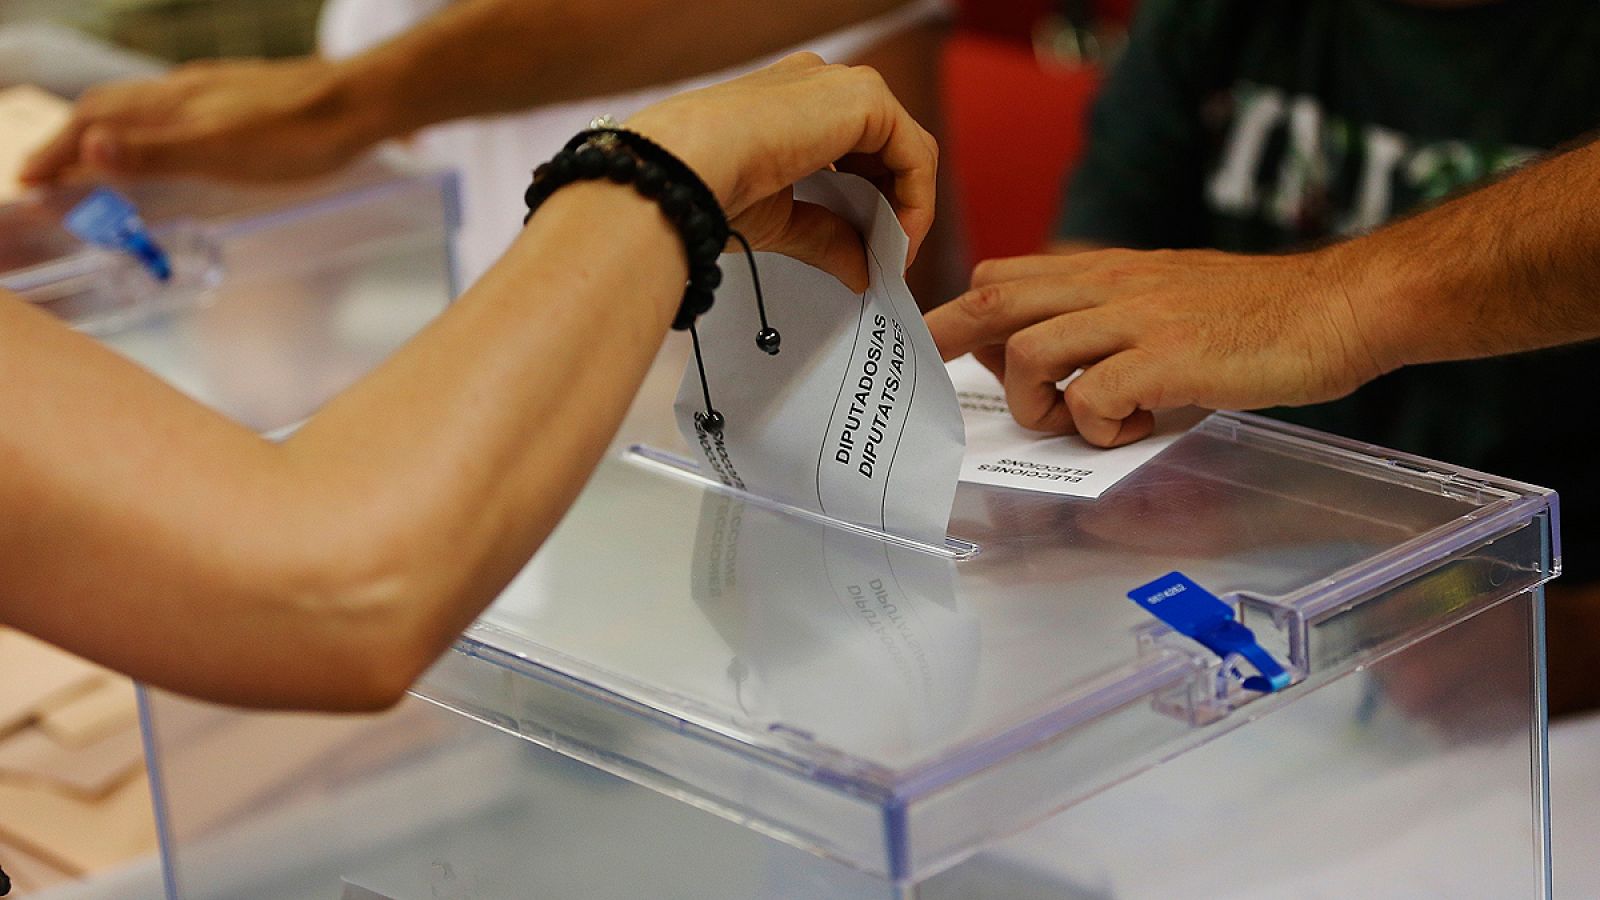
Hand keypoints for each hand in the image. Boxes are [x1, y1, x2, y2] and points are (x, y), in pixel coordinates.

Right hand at [20, 57, 382, 184]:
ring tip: (93, 156)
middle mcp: (184, 90)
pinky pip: (173, 109)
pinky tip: (170, 139)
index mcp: (171, 104)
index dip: (57, 150)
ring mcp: (213, 92)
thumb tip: (86, 149)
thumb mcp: (221, 153)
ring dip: (107, 130)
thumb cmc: (297, 135)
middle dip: (71, 138)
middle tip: (47, 170)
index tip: (28, 178)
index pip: (94, 122)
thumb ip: (155, 154)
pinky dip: (147, 127)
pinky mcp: (240, 98)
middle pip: (109, 108)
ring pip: (141, 105)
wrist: (361, 104)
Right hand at [625, 53, 937, 291]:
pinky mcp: (866, 98)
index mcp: (792, 102)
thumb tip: (861, 272)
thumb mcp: (779, 220)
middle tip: (886, 260)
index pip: (853, 148)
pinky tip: (899, 241)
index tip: (869, 251)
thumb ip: (826, 237)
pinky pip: (916, 154)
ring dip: (908, 208)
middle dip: (893, 206)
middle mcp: (821, 84)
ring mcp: (844, 85)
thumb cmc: (707, 188)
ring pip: (906, 149)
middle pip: (886, 148)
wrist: (682, 169)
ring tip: (892, 258)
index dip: (870, 202)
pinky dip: (917, 202)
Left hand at [925, 247, 1391, 446]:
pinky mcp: (1170, 358)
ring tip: (1079, 424)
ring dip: (1038, 401)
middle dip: (949, 339)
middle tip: (929, 379)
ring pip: (1031, 352)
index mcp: (1110, 271)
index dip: (963, 310)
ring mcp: (1140, 319)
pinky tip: (1137, 428)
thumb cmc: (1259, 314)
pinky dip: (1099, 427)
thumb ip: (1108, 320)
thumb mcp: (1167, 298)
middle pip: (996, 298)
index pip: (1007, 274)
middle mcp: (1114, 286)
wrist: (1340, 307)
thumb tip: (1049, 360)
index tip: (938, 343)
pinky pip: (1093, 397)